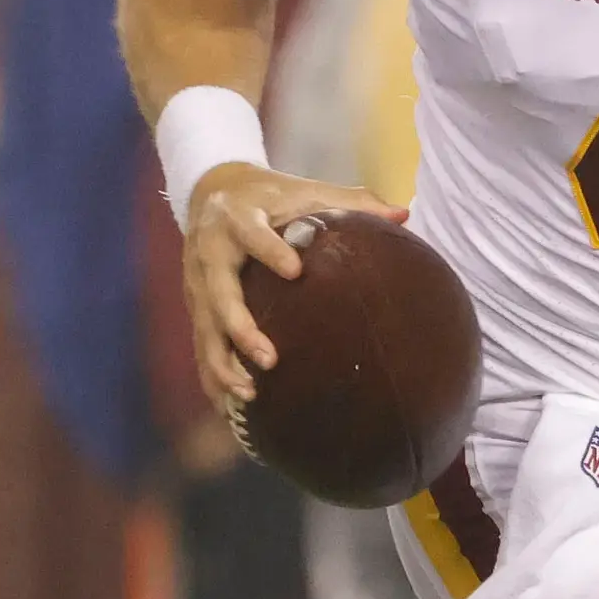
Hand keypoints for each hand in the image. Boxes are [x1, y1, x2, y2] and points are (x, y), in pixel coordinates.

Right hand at [181, 162, 395, 412]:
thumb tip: (403, 213)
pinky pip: (200, 346)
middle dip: (240, 328)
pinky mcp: (195, 306)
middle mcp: (211, 252)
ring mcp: (198, 283)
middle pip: (219, 292)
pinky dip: (212, 376)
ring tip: (251, 392)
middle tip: (269, 359)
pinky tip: (230, 408)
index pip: (251, 233)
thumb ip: (350, 202)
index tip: (294, 270)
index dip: (269, 250)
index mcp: (238, 218)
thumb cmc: (270, 196)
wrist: (212, 191)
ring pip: (206, 328)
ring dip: (223, 363)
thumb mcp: (304, 191)